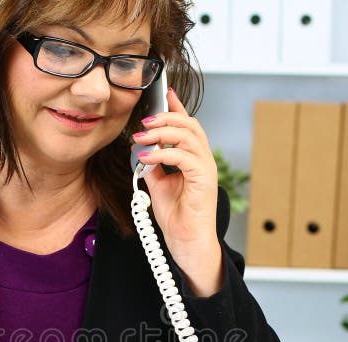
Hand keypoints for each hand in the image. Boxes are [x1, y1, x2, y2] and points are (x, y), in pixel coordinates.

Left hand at [132, 89, 221, 295]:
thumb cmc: (177, 216)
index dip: (177, 107)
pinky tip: (147, 156)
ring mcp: (206, 168)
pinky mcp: (204, 179)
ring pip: (188, 136)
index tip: (164, 92)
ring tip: (141, 135)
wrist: (186, 242)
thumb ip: (154, 165)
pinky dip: (164, 153)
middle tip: (143, 121)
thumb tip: (142, 148)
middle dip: (166, 116)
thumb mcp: (159, 184)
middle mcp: (203, 159)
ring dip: (162, 132)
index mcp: (193, 157)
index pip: (187, 125)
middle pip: (189, 124)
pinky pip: (184, 157)